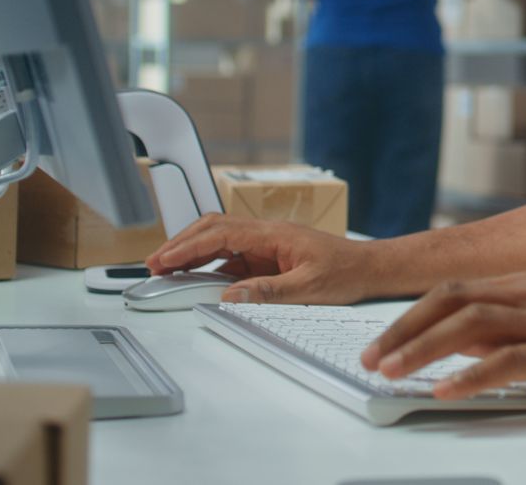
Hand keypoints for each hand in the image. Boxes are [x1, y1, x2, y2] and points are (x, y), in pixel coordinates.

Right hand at [145, 213, 372, 304]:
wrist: (371, 269)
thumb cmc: (348, 271)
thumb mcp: (311, 287)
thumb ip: (271, 291)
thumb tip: (232, 294)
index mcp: (274, 234)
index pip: (221, 234)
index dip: (188, 246)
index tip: (164, 259)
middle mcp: (267, 235)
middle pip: (214, 230)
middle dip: (181, 245)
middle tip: (154, 264)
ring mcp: (267, 245)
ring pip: (220, 243)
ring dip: (192, 254)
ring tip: (166, 270)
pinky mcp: (269, 258)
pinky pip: (233, 259)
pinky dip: (210, 267)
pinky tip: (196, 279)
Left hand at [359, 273, 525, 403]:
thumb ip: (509, 328)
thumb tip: (462, 346)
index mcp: (525, 286)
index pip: (453, 292)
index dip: (411, 314)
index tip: (382, 339)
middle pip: (450, 302)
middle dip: (403, 330)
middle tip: (371, 358)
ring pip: (469, 327)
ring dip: (423, 350)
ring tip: (391, 372)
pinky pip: (507, 362)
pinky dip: (470, 376)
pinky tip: (446, 391)